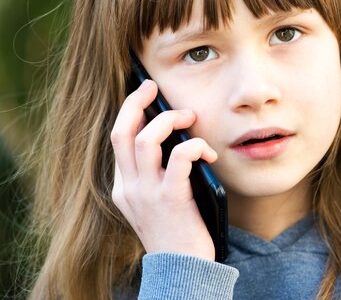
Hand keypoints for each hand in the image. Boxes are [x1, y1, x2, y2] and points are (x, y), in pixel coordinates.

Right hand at [110, 79, 216, 260]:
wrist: (181, 270)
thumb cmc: (176, 231)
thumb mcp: (155, 203)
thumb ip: (156, 175)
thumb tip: (176, 138)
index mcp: (123, 187)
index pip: (117, 139)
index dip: (129, 111)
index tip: (142, 93)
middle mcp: (129, 188)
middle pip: (122, 132)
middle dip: (135, 102)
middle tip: (152, 86)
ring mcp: (147, 193)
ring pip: (145, 139)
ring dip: (168, 120)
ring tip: (189, 117)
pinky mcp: (171, 199)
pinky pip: (179, 158)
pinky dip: (194, 145)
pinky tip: (207, 151)